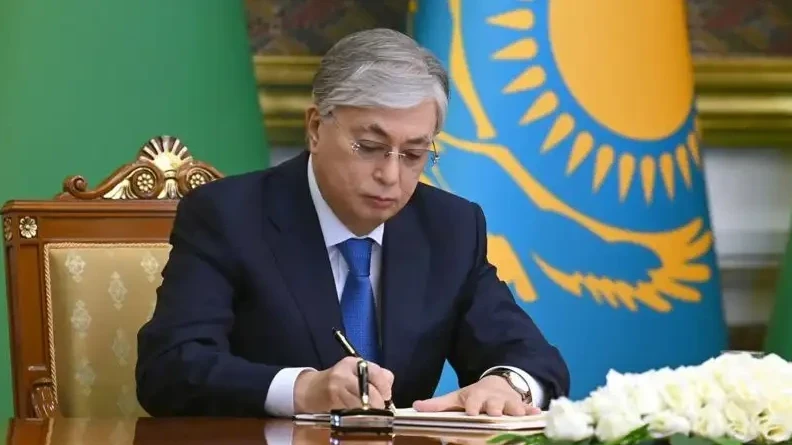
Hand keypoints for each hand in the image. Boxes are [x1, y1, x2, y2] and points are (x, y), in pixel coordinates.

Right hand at [293, 357, 394, 413]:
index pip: (376, 372)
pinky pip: (352, 410)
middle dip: (378, 402)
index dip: (385, 387)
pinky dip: (359, 414)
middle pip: (370, 390)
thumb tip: (388, 387)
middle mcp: (345, 373)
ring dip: (369, 410)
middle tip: (379, 408)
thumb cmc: (337, 381)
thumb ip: (375, 376)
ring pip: (362, 402)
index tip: (386, 396)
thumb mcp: (355, 372)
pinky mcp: (333, 400)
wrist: (310, 390)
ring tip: (370, 412)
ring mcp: (337, 387)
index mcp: (354, 363)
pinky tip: (358, 414)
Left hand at [412, 375, 539, 415]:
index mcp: (477, 397)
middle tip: (494, 414)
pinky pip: (529, 410)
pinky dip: (532, 412)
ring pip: (513, 408)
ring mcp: (509, 403)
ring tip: (517, 415)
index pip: (474, 402)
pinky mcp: (521, 407)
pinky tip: (537, 414)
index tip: (472, 412)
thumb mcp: (456, 397)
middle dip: (495, 409)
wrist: (498, 384)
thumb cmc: (475, 396)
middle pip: (495, 406)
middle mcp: (494, 400)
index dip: (474, 407)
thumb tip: (416, 407)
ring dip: (515, 411)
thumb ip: (438, 405)